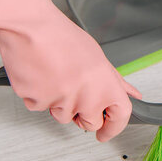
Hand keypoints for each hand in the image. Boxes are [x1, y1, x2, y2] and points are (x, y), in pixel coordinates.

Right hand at [0, 7, 140, 141]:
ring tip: (54, 74)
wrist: (29, 27)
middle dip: (83, 113)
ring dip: (59, 102)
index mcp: (106, 85)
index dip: (114, 128)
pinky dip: (38, 95)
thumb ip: (115, 81)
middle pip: (89, 123)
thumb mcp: (97, 57)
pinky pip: (40, 107)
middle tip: (74, 89)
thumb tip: (132, 94)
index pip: (120, 116)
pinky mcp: (37, 102)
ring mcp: (61, 102)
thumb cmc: (61, 37)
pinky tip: (39, 75)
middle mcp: (87, 97)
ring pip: (63, 116)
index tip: (105, 133)